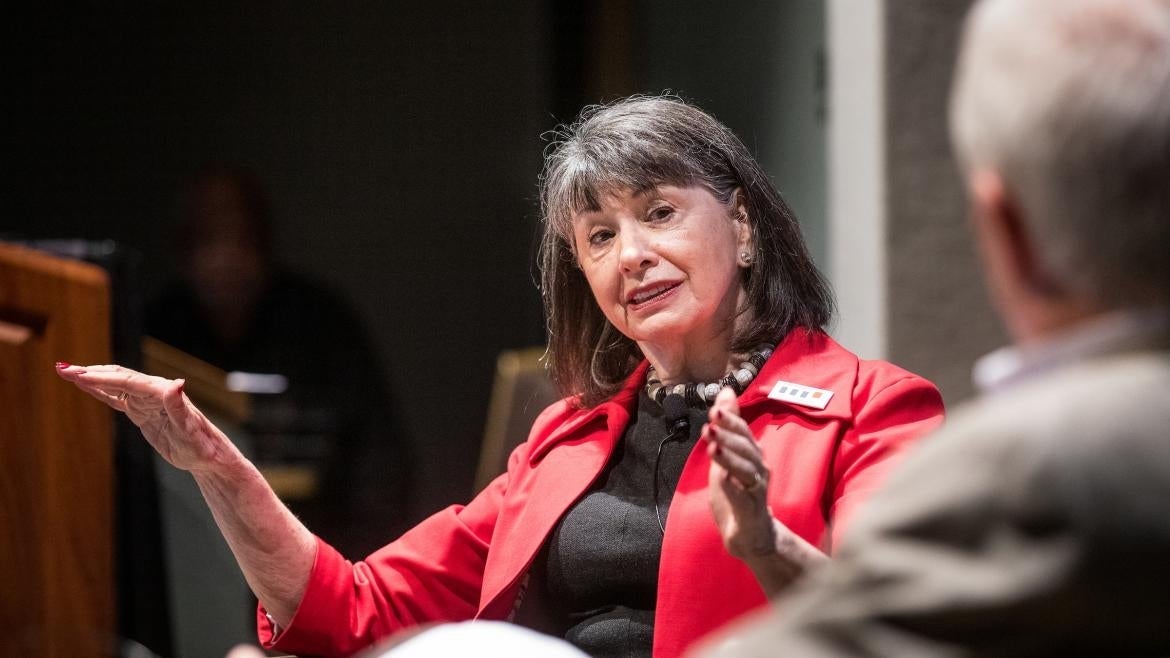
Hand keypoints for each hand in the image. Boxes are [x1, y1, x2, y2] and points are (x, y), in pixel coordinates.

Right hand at [55, 363, 226, 471]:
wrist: (209, 457)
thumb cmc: (203, 446)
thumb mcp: (191, 429)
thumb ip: (180, 407)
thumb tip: (177, 383)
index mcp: (164, 393)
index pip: (129, 382)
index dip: (104, 378)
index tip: (80, 375)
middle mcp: (155, 392)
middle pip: (118, 377)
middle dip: (90, 373)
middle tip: (63, 369)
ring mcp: (148, 401)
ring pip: (115, 385)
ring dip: (92, 378)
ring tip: (66, 372)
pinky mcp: (144, 412)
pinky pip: (118, 398)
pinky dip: (100, 391)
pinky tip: (85, 386)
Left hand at [705, 387, 776, 560]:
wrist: (749, 532)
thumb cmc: (738, 491)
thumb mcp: (726, 454)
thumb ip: (727, 425)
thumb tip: (726, 392)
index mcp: (752, 454)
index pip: (743, 432)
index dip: (730, 421)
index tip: (714, 410)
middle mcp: (759, 468)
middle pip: (746, 448)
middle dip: (729, 435)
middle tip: (711, 423)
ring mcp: (757, 489)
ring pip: (746, 470)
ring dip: (730, 458)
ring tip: (713, 448)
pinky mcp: (753, 510)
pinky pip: (745, 497)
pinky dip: (734, 487)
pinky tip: (723, 479)